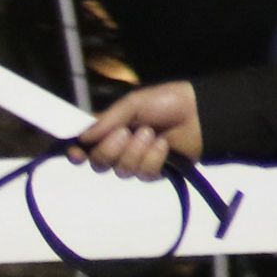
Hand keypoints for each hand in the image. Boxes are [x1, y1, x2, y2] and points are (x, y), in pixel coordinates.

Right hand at [70, 82, 200, 182]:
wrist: (200, 113)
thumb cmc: (166, 103)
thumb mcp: (133, 104)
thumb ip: (106, 120)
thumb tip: (82, 136)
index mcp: (109, 129)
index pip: (85, 146)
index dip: (77, 152)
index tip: (77, 153)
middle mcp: (119, 148)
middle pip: (99, 163)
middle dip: (110, 149)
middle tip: (125, 132)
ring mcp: (136, 162)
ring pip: (121, 171)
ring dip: (135, 151)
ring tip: (151, 133)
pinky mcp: (155, 172)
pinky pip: (144, 174)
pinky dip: (153, 158)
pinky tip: (163, 145)